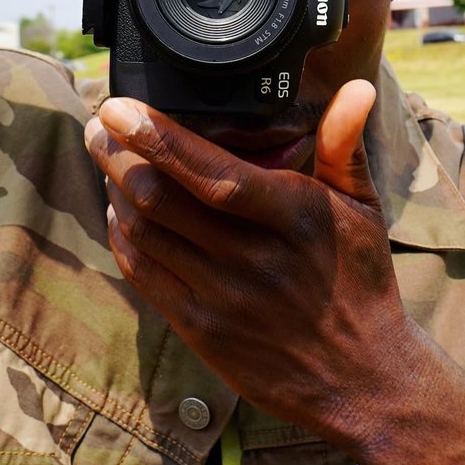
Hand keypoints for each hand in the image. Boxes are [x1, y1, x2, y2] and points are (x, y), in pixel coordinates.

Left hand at [84, 81, 412, 445]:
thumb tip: (357, 86)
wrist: (359, 378)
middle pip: (160, 197)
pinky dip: (122, 235)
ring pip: (143, 231)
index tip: (119, 106)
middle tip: (101, 123)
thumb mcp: (362, 207)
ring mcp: (222, 297)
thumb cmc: (359, 279)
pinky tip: (119, 210)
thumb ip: (344, 142)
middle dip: (118, 153)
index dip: (156, 136)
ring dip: (114, 188)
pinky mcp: (200, 330)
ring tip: (107, 157)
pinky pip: (143, 273)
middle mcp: (252, 257)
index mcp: (292, 216)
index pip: (211, 171)